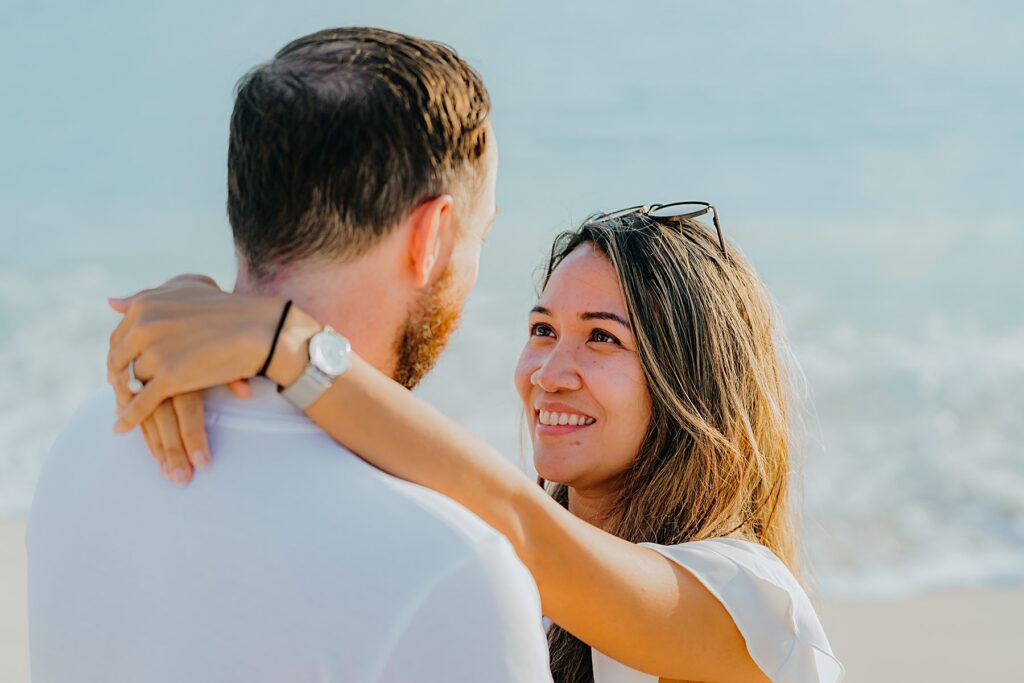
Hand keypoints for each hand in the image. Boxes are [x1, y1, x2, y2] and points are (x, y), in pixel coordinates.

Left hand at [107, 275, 284, 481]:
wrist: (259, 328)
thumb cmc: (228, 307)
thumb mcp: (185, 288)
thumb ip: (148, 295)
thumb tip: (111, 303)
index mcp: (144, 305)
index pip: (119, 338)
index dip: (120, 357)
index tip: (124, 370)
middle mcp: (144, 326)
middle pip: (120, 362)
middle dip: (118, 381)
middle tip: (121, 395)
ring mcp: (155, 353)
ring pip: (129, 384)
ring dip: (124, 401)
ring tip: (123, 413)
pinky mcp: (170, 378)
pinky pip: (141, 403)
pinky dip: (129, 418)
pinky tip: (122, 428)